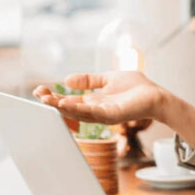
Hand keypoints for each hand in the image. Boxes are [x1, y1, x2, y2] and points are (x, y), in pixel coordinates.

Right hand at [33, 71, 164, 124]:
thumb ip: (89, 80)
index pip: (68, 100)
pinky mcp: (112, 115)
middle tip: (38, 95)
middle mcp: (95, 110)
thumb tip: (66, 80)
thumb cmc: (136, 88)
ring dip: (62, 107)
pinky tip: (67, 104)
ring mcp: (103, 114)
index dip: (54, 96)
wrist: (156, 96)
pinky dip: (79, 109)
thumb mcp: (108, 79)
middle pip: (69, 108)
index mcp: (93, 101)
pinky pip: (92, 113)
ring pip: (77, 112)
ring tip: (47, 100)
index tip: (39, 89)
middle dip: (53, 102)